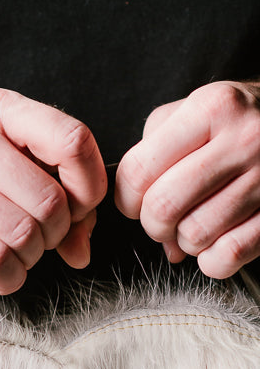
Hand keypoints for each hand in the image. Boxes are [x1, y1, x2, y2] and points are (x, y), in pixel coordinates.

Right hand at [0, 87, 106, 293]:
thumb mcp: (15, 164)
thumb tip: (81, 250)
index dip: (89, 185)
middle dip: (57, 231)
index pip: (71, 140)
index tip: (80, 206)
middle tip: (42, 235)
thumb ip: (64, 197)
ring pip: (22, 233)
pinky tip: (4, 272)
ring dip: (32, 256)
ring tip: (20, 252)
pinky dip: (10, 276)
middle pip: (49, 199)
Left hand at [115, 80, 259, 277]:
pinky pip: (229, 255)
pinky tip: (218, 239)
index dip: (126, 197)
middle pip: (164, 207)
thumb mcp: (193, 111)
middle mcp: (243, 140)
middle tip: (162, 218)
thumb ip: (153, 150)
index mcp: (212, 109)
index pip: (140, 170)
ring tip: (197, 222)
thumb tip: (139, 211)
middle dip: (152, 224)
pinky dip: (213, 259)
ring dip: (185, 241)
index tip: (133, 202)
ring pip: (195, 236)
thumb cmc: (236, 122)